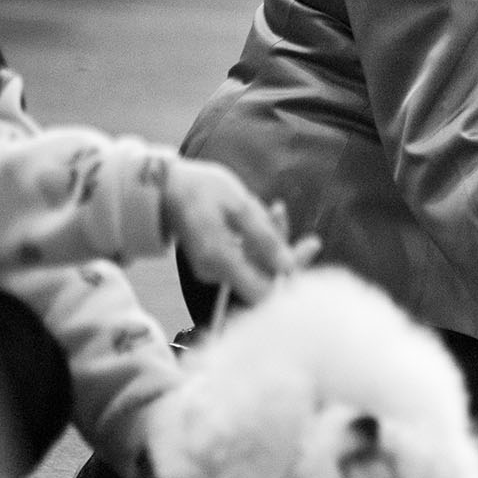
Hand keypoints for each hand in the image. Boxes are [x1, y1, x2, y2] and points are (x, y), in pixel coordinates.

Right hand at [161, 164, 318, 301]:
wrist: (166, 186)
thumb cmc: (202, 189)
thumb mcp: (239, 206)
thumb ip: (264, 238)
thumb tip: (290, 268)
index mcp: (219, 260)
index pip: (264, 291)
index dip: (292, 276)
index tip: (311, 247)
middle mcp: (214, 272)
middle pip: (265, 278)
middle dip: (286, 253)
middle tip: (307, 235)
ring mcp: (214, 270)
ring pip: (258, 266)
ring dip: (274, 242)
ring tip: (275, 212)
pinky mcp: (216, 264)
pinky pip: (247, 258)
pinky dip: (260, 241)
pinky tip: (264, 217)